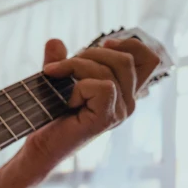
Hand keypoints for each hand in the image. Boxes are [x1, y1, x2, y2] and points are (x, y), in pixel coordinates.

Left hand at [21, 37, 160, 177]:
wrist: (39, 146)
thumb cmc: (49, 115)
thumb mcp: (57, 80)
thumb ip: (61, 60)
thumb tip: (54, 41)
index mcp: (124, 91)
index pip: (148, 60)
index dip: (130, 45)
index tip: (103, 44)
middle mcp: (128, 102)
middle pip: (123, 59)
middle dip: (87, 55)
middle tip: (60, 67)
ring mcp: (120, 112)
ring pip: (109, 70)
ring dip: (76, 67)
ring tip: (55, 79)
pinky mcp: (108, 119)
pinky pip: (103, 87)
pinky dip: (79, 87)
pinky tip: (67, 101)